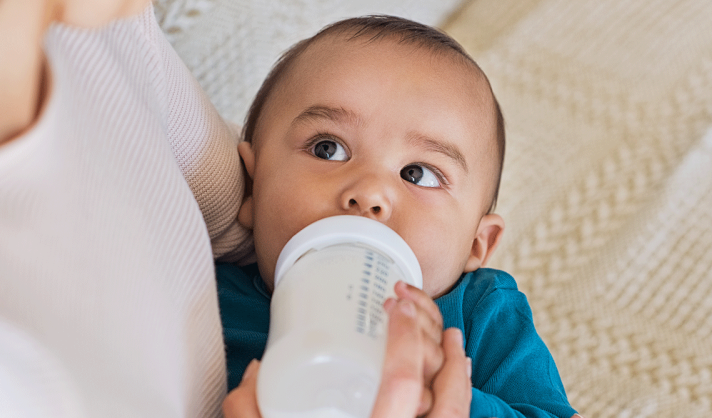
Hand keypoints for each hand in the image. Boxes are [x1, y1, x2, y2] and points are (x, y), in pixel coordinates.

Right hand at [222, 297, 470, 417]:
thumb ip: (251, 417)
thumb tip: (254, 374)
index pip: (401, 382)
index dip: (403, 337)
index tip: (392, 304)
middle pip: (443, 392)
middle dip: (435, 342)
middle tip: (415, 308)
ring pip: (458, 411)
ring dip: (459, 370)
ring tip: (453, 337)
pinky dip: (460, 399)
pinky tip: (456, 380)